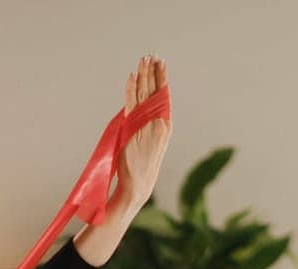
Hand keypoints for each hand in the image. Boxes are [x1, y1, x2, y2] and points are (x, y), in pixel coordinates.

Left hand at [113, 54, 170, 206]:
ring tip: (143, 59)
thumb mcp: (149, 142)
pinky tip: (133, 75)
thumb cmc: (142, 166)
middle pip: (155, 90)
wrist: (138, 183)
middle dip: (152, 72)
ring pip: (145, 93)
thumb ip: (146, 124)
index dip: (161, 78)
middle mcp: (159, 121)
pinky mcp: (135, 127)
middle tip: (151, 55)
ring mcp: (147, 123)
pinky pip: (133, 102)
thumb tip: (138, 108)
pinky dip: (132, 88)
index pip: (163, 95)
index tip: (159, 64)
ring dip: (144, 74)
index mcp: (165, 124)